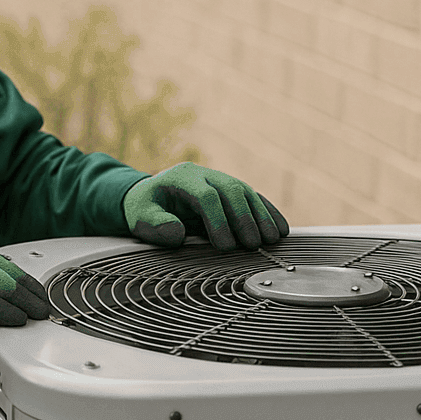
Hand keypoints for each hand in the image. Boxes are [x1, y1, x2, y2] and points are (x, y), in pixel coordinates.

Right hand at [0, 240, 49, 353]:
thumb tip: (2, 290)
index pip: (3, 263)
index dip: (26, 281)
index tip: (39, 295)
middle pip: (7, 272)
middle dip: (31, 292)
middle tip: (44, 307)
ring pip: (1, 284)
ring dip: (24, 302)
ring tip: (36, 316)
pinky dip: (5, 311)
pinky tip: (15, 321)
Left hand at [123, 162, 289, 250]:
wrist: (150, 196)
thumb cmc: (145, 209)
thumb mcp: (139, 218)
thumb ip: (155, 225)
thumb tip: (177, 233)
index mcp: (182, 177)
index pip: (205, 195)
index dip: (218, 219)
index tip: (225, 246)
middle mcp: (205, 174)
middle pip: (231, 190)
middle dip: (245, 217)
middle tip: (254, 244)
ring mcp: (220, 179)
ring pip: (246, 192)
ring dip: (262, 216)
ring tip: (272, 239)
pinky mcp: (232, 190)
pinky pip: (254, 198)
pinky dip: (268, 213)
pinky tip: (281, 229)